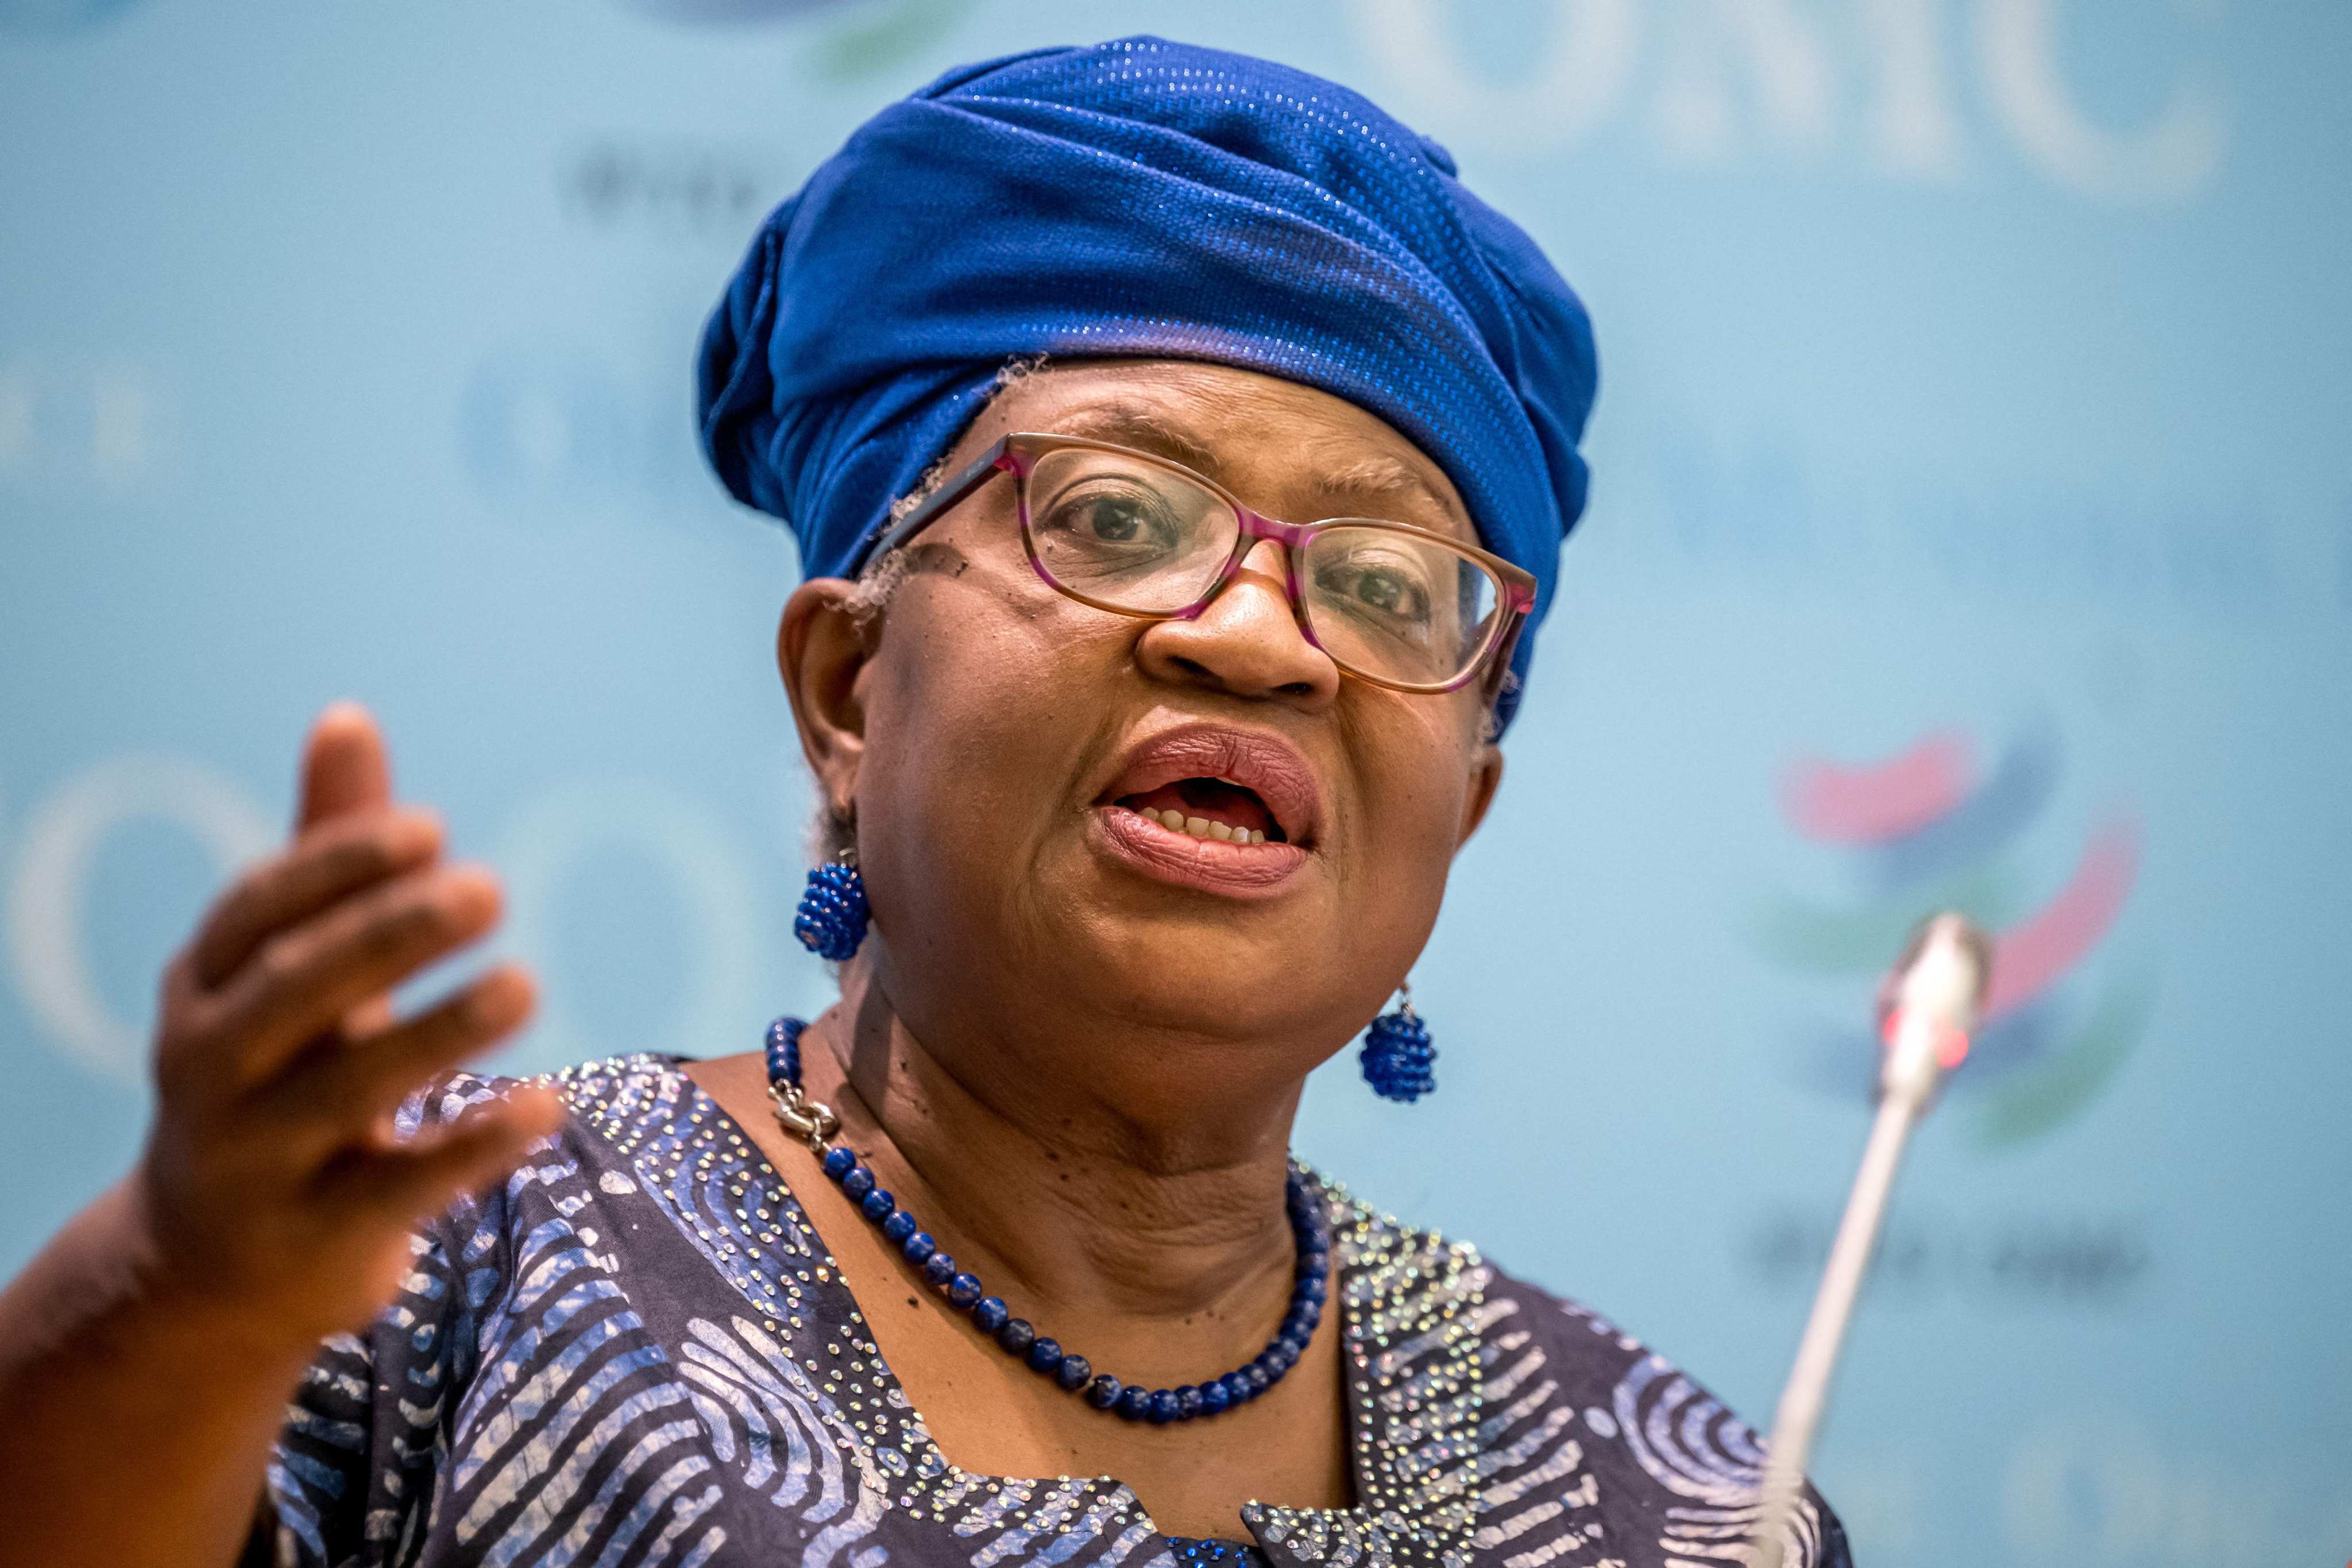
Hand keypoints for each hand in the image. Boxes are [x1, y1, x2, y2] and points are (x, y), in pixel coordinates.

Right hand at [134, 703, 564, 1344]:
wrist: (208, 1269)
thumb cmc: (271, 1073)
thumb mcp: (284, 970)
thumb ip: (326, 852)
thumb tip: (348, 714)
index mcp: (201, 990)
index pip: (257, 911)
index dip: (338, 865)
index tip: (430, 827)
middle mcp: (209, 1070)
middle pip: (295, 991)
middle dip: (388, 935)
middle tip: (490, 887)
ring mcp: (254, 1161)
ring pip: (346, 1091)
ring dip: (439, 1034)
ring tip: (525, 984)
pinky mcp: (311, 1239)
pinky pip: (396, 1189)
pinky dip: (469, 1149)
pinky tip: (545, 1106)